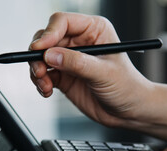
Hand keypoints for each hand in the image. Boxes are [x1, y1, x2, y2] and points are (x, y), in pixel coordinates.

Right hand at [29, 12, 152, 127]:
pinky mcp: (64, 76)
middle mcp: (79, 42)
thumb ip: (77, 63)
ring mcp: (70, 60)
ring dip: (37, 70)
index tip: (40, 49)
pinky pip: (44, 75)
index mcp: (94, 30)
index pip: (62, 22)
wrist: (129, 112)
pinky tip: (47, 91)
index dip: (48, 33)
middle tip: (39, 71)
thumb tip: (50, 54)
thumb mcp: (104, 73)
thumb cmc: (127, 87)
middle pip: (47, 38)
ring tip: (44, 85)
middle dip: (38, 55)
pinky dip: (40, 83)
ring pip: (42, 57)